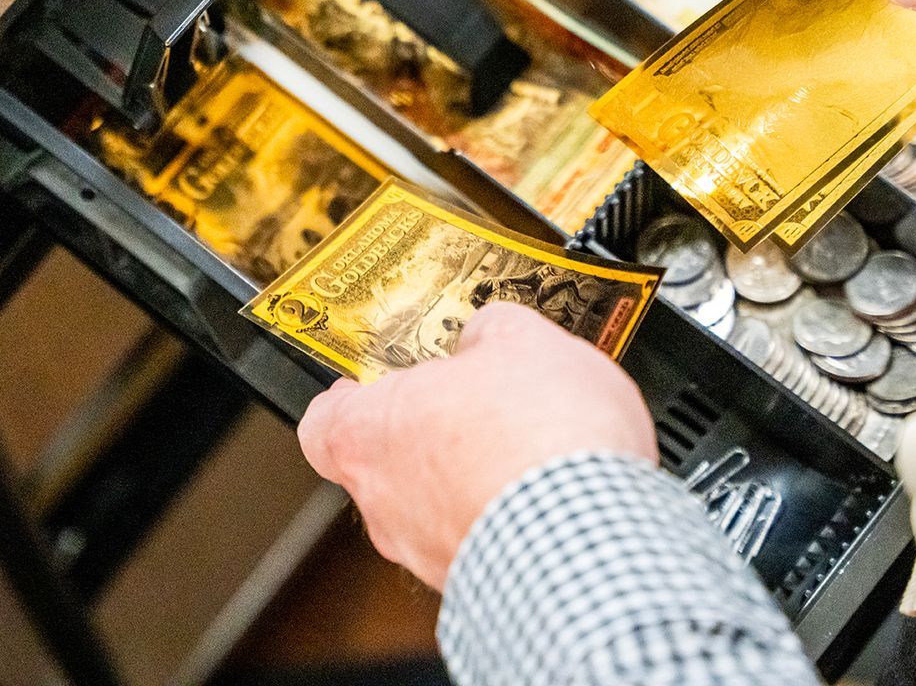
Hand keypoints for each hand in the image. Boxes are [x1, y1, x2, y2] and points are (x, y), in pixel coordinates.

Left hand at [296, 302, 656, 588]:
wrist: (589, 535)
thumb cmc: (541, 440)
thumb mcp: (523, 341)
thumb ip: (490, 332)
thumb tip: (490, 335)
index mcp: (370, 433)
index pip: (325, 421)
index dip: (349, 400)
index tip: (370, 386)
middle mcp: (384, 502)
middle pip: (383, 462)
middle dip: (429, 436)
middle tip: (472, 407)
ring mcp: (426, 551)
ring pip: (432, 509)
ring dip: (469, 482)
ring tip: (525, 450)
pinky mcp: (476, 583)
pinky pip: (480, 541)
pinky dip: (505, 520)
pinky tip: (548, 491)